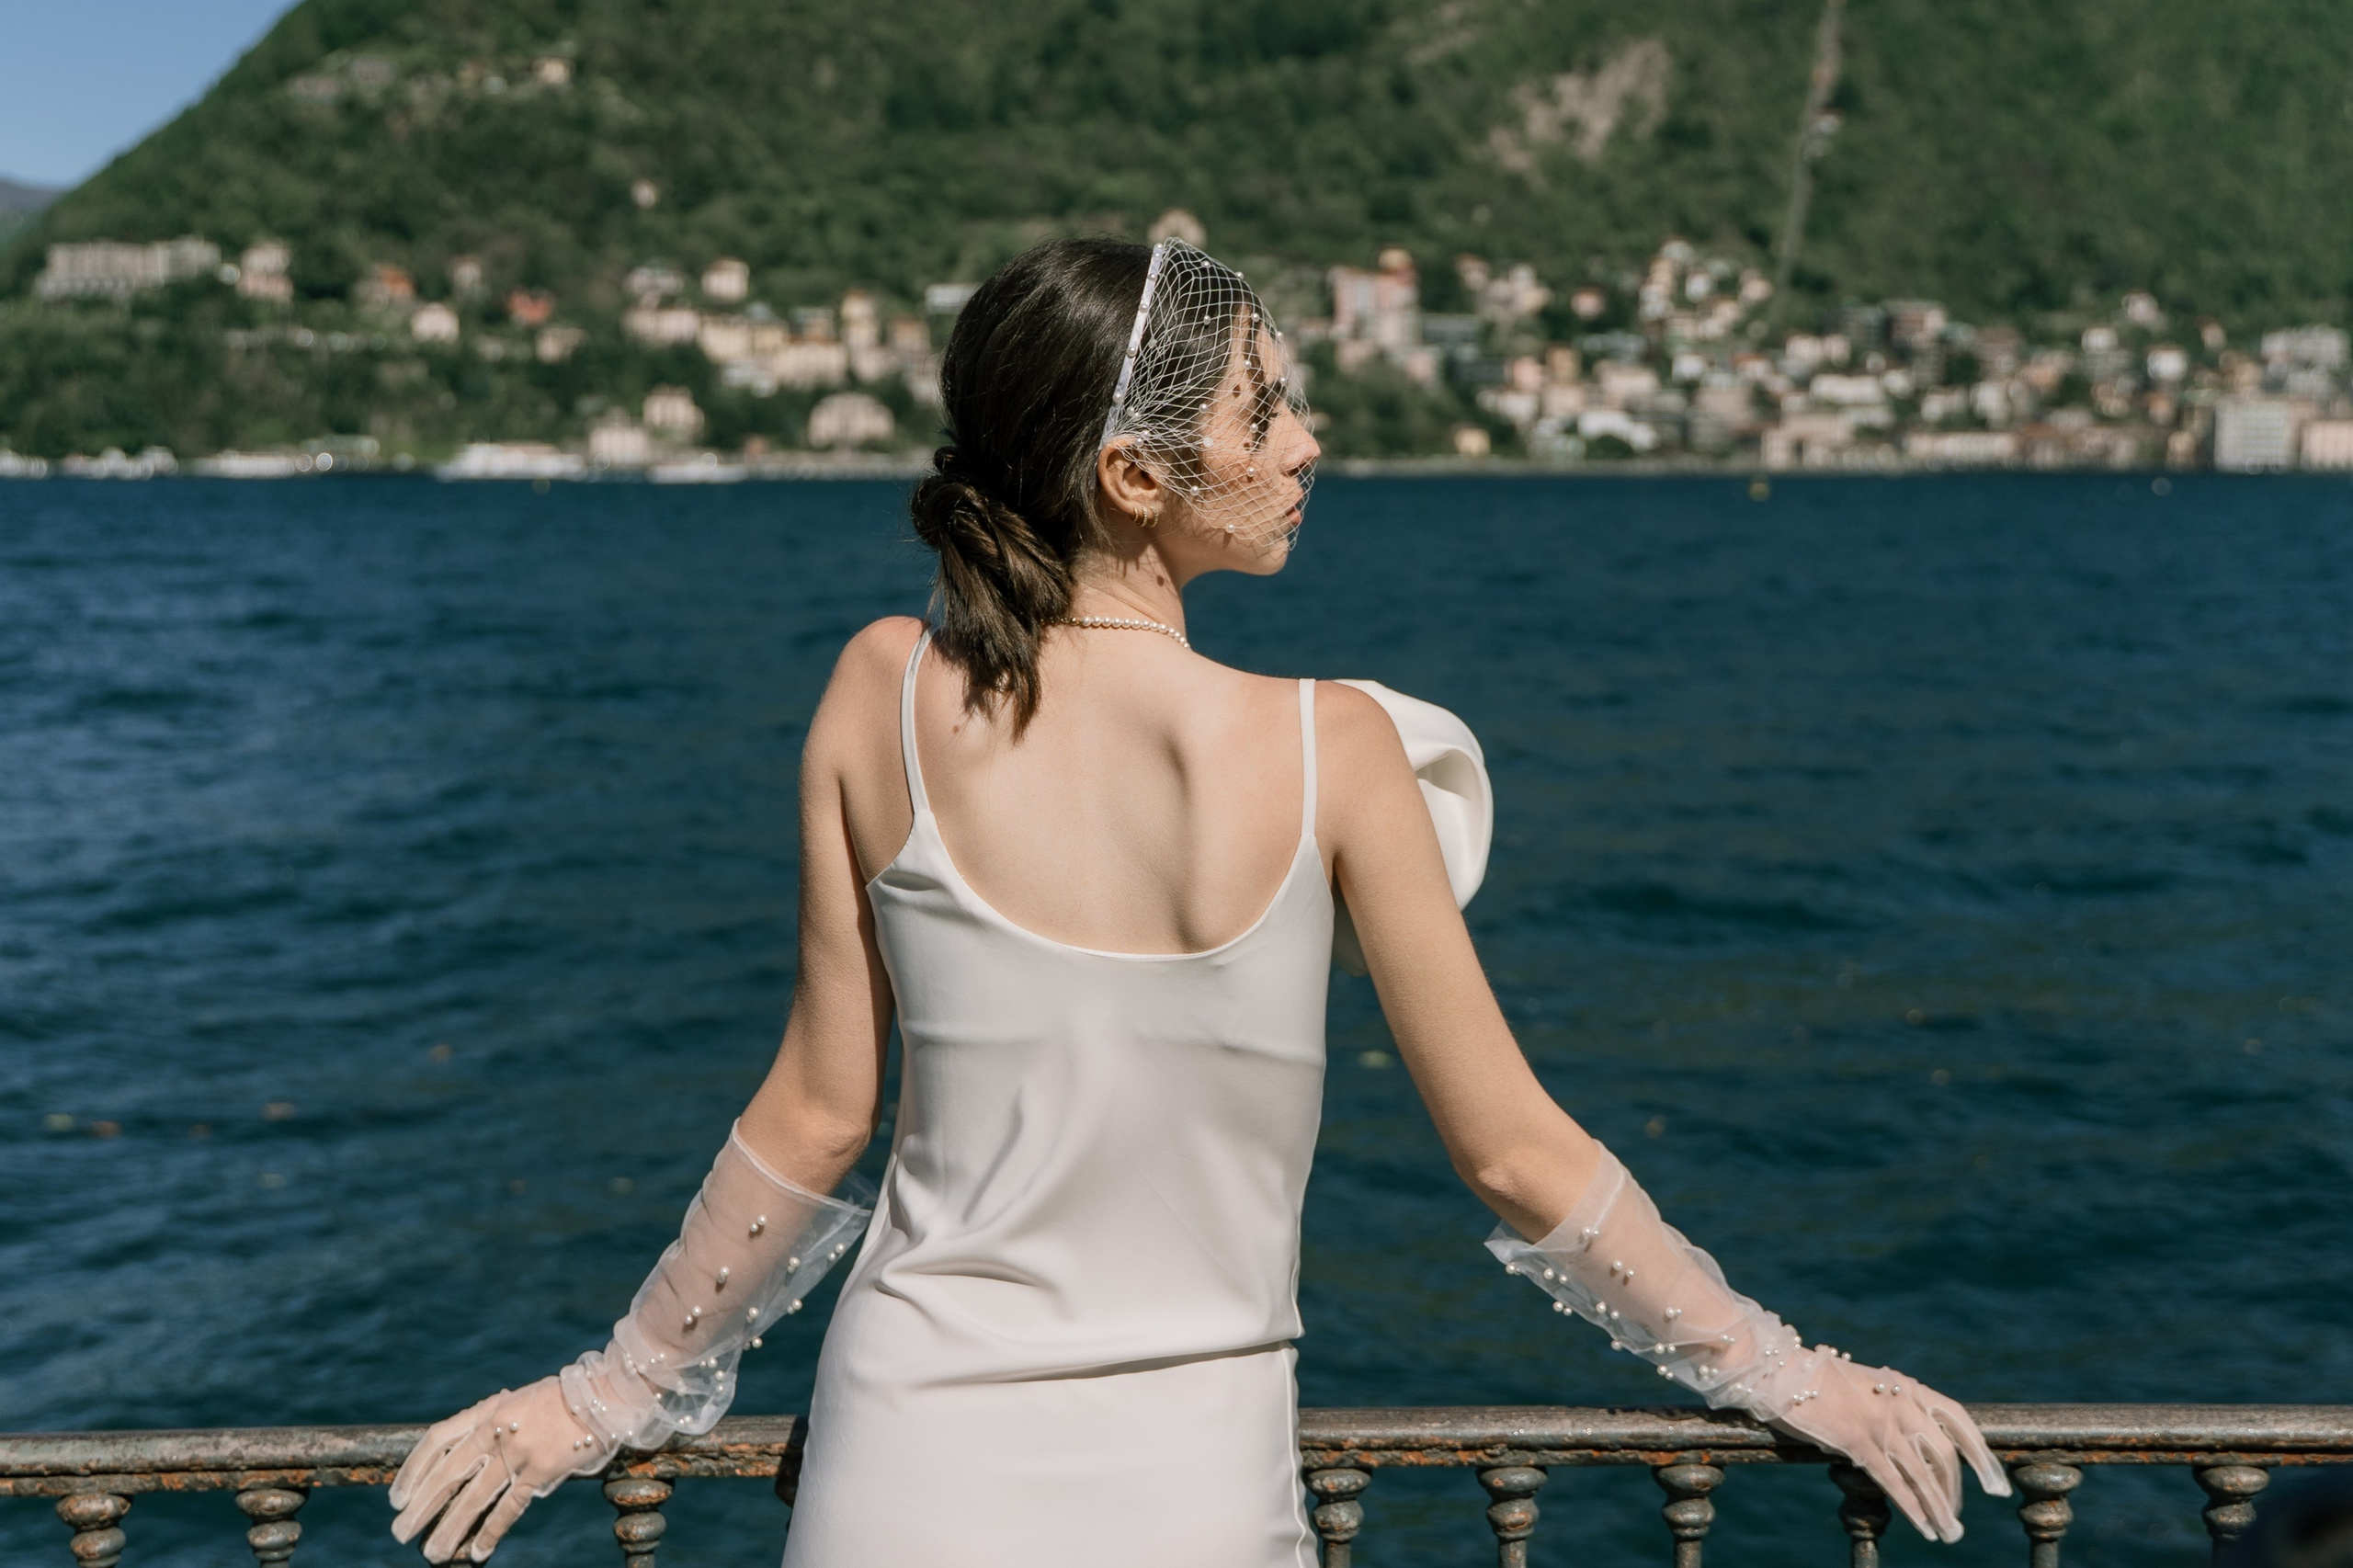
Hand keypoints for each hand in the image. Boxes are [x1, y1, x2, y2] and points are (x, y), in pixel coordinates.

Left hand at [389, 1378, 614, 1561]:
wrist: (604, 1395)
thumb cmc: (562, 1400)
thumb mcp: (518, 1402)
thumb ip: (492, 1425)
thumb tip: (464, 1456)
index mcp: (487, 1411)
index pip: (435, 1441)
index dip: (412, 1472)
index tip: (397, 1497)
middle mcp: (496, 1431)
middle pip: (446, 1476)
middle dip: (420, 1508)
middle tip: (401, 1532)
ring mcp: (518, 1453)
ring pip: (473, 1499)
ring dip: (449, 1529)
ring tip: (433, 1552)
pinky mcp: (541, 1472)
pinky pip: (509, 1509)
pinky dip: (491, 1533)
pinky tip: (477, 1552)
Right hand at [1768, 1351, 2009, 1542]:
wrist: (1777, 1366)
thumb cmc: (1816, 1378)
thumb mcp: (1865, 1385)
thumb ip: (1890, 1404)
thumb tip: (1911, 1441)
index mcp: (1905, 1386)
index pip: (1959, 1421)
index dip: (1982, 1455)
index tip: (1996, 1484)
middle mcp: (1900, 1403)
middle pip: (1944, 1455)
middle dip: (1955, 1492)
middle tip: (1957, 1520)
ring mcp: (1881, 1422)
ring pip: (1923, 1474)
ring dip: (1940, 1509)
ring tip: (1949, 1534)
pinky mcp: (1857, 1440)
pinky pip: (1893, 1481)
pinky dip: (1912, 1507)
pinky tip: (1923, 1526)